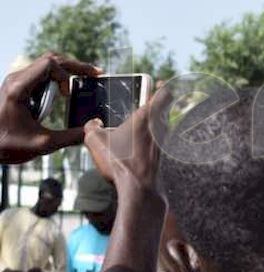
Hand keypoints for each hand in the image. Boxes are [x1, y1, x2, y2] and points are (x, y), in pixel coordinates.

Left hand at [0, 53, 101, 164]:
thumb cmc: (7, 145)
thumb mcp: (42, 144)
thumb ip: (70, 137)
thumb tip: (92, 130)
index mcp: (19, 88)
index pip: (49, 64)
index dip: (67, 74)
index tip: (69, 94)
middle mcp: (16, 79)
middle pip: (50, 59)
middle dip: (74, 67)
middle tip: (94, 74)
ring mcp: (16, 82)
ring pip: (46, 65)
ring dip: (65, 73)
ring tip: (83, 80)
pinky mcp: (17, 88)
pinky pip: (40, 75)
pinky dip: (56, 80)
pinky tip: (66, 91)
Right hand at [83, 87, 169, 202]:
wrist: (139, 190)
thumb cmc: (120, 161)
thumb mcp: (96, 141)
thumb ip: (91, 127)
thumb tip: (93, 124)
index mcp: (147, 116)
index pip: (165, 94)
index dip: (165, 87)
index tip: (163, 82)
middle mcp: (159, 128)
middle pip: (164, 110)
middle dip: (157, 105)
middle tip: (147, 102)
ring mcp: (162, 144)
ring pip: (161, 127)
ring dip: (153, 124)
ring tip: (137, 125)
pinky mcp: (160, 158)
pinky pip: (156, 142)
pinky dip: (149, 140)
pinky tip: (135, 147)